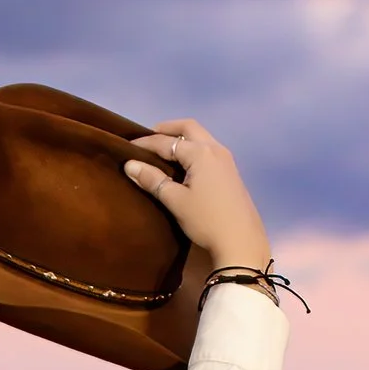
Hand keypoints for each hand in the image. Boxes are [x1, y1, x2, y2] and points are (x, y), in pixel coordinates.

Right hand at [124, 121, 270, 272]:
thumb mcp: (176, 200)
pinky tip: (183, 163)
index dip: (145, 143)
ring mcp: (226, 159)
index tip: (127, 146)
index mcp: (201, 153)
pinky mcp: (230, 171)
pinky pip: (207, 149)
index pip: (167, 142)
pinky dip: (192, 148)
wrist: (241, 241)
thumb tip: (130, 165)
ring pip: (201, 137)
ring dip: (181, 138)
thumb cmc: (206, 220)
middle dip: (167, 129)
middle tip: (149, 138)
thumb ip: (153, 179)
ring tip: (163, 150)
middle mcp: (215, 149)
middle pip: (189, 128)